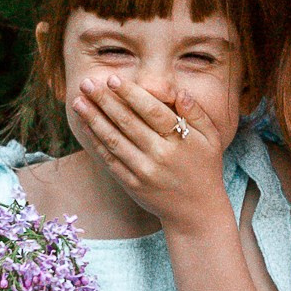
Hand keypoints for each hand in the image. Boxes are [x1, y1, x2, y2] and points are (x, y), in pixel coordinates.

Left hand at [72, 70, 231, 231]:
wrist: (196, 212)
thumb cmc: (204, 167)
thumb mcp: (211, 138)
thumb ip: (196, 113)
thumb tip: (179, 92)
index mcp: (180, 140)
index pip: (151, 111)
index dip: (130, 94)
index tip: (112, 79)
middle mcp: (160, 155)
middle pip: (127, 122)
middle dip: (104, 100)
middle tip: (87, 83)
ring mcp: (144, 171)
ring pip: (114, 140)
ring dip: (94, 119)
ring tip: (79, 101)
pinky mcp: (132, 184)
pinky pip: (110, 159)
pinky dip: (96, 141)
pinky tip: (86, 125)